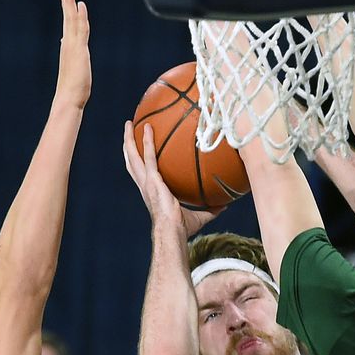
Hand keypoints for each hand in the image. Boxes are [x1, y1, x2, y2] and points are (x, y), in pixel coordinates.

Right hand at [56, 0, 90, 109]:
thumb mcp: (75, 69)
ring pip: (71, 18)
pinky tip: (80, 5)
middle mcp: (68, 43)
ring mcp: (72, 46)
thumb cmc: (73, 89)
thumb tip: (67, 46)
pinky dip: (79, 16)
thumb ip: (72, 57)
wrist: (69, 99)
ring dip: (71, 1)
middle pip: (68, 15)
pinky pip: (79, 29)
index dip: (67, 7)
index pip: (68, 22)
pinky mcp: (78, 50)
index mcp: (68, 46)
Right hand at [122, 121, 218, 235]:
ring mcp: (146, 182)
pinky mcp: (151, 179)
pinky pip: (149, 156)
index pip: (142, 172)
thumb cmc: (182, 228)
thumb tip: (225, 206)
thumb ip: (211, 209)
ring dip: (130, 139)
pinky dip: (148, 141)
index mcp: (151, 191)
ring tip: (130, 123)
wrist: (173, 230)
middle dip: (128, 144)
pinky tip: (149, 128)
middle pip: (132, 160)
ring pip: (132, 156)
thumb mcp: (199, 216)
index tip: (139, 149)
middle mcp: (144, 184)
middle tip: (130, 129)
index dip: (139, 160)